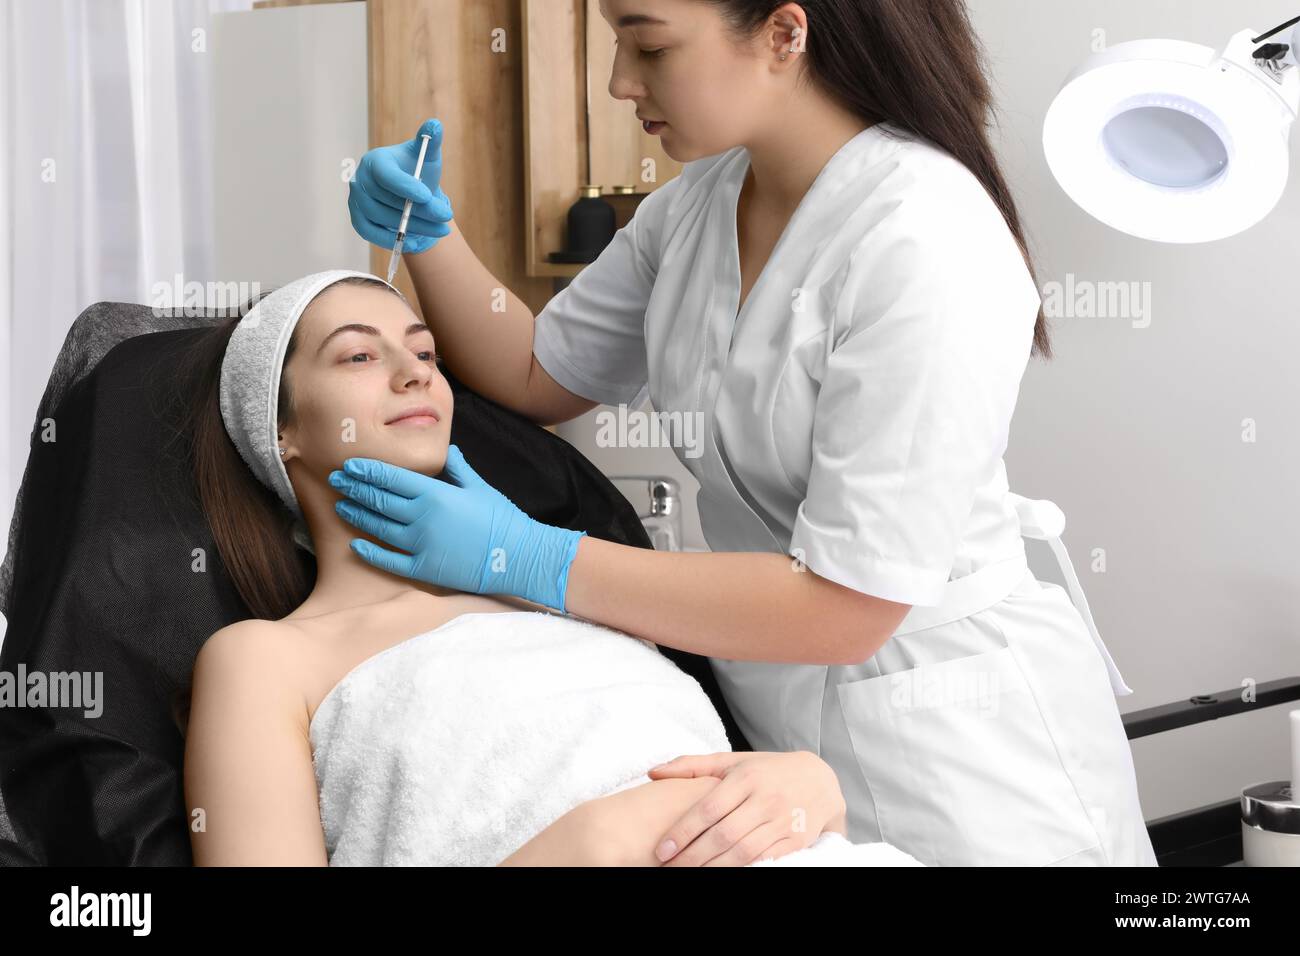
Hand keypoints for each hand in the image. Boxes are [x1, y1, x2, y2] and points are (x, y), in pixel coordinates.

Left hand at [327, 444, 585, 611]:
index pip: (390, 478)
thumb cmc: (503, 519)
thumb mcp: (480, 487)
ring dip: (357, 515)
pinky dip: (370, 553)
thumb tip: (449, 451)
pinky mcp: (424, 569)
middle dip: (354, 489)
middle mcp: (422, 517)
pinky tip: (356, 545)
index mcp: (435, 494)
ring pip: (378, 527)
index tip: (349, 465)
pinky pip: (390, 560)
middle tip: (336, 481)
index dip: (367, 471)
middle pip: (379, 500)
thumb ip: (459, 469)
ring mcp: (421, 544)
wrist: (519, 556)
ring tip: (341, 507)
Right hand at [348, 117, 453, 253]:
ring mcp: (356, 201)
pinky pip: (372, 234)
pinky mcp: (358, 220)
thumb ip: (431, 141)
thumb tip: (435, 125)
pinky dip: (394, 240)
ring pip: (383, 218)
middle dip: (420, 210)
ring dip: (414, 226)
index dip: (405, 186)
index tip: (427, 196)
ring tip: (441, 229)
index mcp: (375, 160)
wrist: (411, 196)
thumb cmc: (418, 172)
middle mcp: (360, 179)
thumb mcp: (427, 157)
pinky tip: (418, 241)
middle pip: (387, 199)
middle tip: (445, 216)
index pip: (386, 174)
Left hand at [645, 751, 847, 865]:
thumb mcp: (732, 761)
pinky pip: (765, 860)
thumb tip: (653, 772)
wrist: (820, 780)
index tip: (662, 849)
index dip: (683, 831)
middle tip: (669, 868)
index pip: (707, 808)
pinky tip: (722, 873)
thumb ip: (692, 766)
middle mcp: (765, 798)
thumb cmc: (766, 770)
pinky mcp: (796, 840)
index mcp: (746, 777)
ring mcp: (782, 821)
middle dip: (693, 856)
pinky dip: (742, 870)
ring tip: (689, 874)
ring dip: (714, 867)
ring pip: (743, 852)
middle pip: (723, 835)